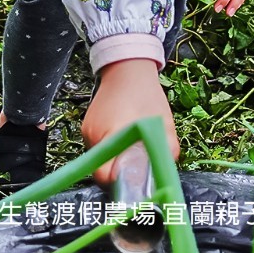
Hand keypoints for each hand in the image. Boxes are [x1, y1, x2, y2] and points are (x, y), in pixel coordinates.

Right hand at [81, 59, 178, 185]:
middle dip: (120, 175)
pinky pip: (98, 149)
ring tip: (132, 153)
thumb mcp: (165, 123)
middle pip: (102, 171)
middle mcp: (94, 136)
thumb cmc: (147, 94)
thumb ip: (166, 150)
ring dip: (115, 162)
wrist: (127, 69)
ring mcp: (87, 132)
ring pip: (100, 161)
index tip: (135, 184)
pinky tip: (124, 142)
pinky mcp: (87, 128)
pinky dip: (111, 151)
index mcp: (112, 133)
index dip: (120, 184)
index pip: (105, 175)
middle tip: (138, 170)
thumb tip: (164, 175)